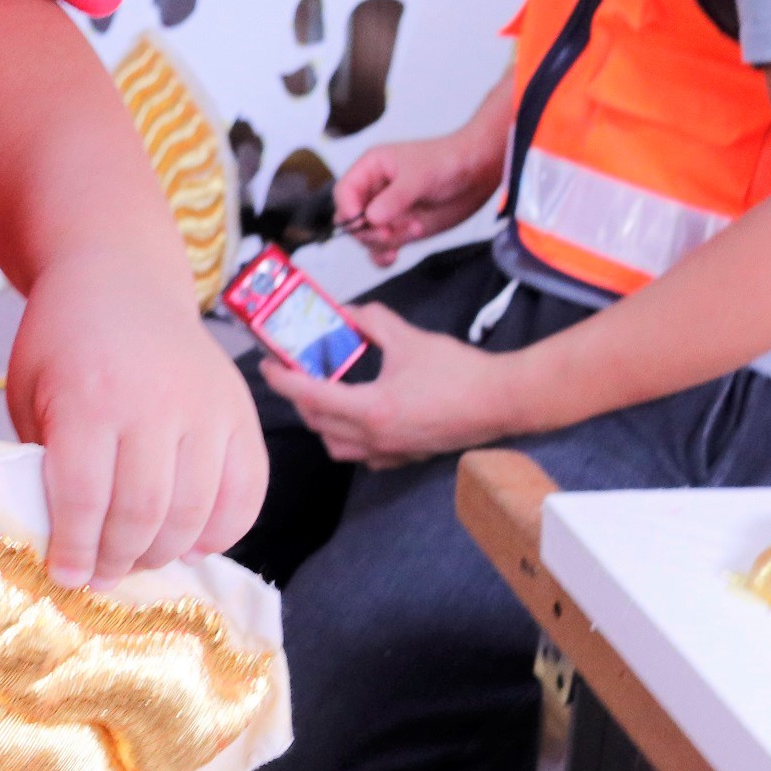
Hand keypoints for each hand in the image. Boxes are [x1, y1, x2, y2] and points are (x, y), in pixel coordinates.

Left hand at [7, 253, 265, 588]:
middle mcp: (153, 402)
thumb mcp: (29, 391)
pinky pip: (247, 491)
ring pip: (193, 511)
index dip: (74, 548)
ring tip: (137, 561)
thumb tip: (59, 538)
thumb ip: (41, 459)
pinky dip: (223, 530)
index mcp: (89, 397)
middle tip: (100, 577)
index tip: (65, 575)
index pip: (83, 497)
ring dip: (163, 552)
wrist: (121, 280)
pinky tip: (191, 542)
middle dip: (117, 560)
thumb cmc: (64, 342)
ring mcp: (205, 406)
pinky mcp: (240, 411)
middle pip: (141, 512)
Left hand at [261, 302, 530, 466]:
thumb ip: (370, 321)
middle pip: (316, 422)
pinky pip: (362, 454)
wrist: (502, 401)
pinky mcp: (405, 458)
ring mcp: (390, 452)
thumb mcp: (409, 337)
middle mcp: (375, 438)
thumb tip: (347, 312)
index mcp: (371, 409)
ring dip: (321, 421)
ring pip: (335, 445)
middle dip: (299, 397)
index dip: (281, 379)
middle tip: (295, 371)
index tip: (268, 364)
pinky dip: (348, 436)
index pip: (308, 396)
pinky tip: (356, 413)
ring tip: (324, 391)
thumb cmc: (459, 372)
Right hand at [334, 129, 505, 266]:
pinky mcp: (400, 229)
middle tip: (391, 232)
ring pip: (366, 237)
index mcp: (370, 169)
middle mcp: (373, 191)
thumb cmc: (447, 161)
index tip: (365, 221)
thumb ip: (395, 198)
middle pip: (350, 219)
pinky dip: (383, 256)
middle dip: (369, 230)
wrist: (476, 174)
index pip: (344, 192)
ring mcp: (386, 212)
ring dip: (385, 242)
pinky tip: (395, 256)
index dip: (348, 209)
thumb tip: (371, 218)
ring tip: (415, 229)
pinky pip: (380, 249)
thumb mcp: (419, 176)